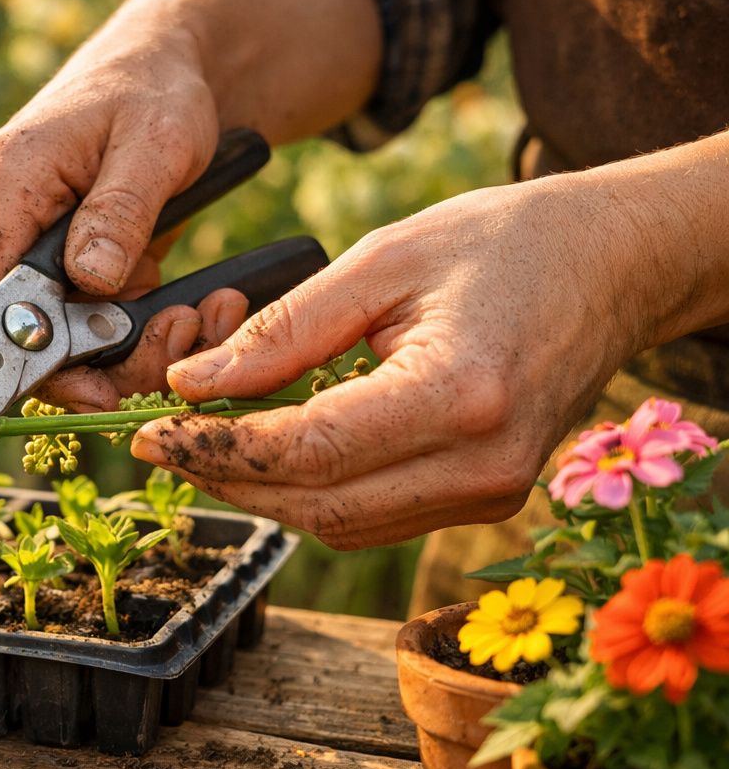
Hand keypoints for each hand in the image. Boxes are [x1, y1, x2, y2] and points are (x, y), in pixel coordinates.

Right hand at [0, 13, 238, 410]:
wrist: (153, 72)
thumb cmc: (154, 94)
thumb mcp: (156, 144)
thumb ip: (120, 212)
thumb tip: (89, 280)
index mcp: (2, 182)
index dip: (30, 357)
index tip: (98, 388)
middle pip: (15, 330)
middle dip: (98, 358)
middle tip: (181, 336)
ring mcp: (3, 240)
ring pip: (44, 336)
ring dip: (118, 349)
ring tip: (192, 317)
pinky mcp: (34, 260)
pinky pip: (64, 322)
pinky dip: (118, 332)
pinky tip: (173, 310)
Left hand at [130, 177, 657, 548]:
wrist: (617, 264)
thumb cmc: (507, 243)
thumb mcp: (383, 260)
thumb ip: (285, 331)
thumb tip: (193, 382)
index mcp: (459, 397)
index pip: (306, 451)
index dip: (214, 450)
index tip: (151, 433)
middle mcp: (481, 466)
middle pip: (315, 505)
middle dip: (226, 478)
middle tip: (165, 441)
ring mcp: (490, 493)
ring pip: (340, 525)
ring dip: (264, 492)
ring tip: (207, 443)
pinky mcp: (486, 498)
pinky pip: (374, 518)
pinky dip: (313, 492)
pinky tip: (273, 451)